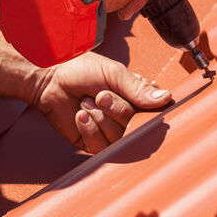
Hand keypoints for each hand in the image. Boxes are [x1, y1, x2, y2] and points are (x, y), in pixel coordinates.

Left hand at [33, 53, 170, 153]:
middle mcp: (126, 116)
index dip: (141, 107)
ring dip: (99, 118)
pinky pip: (100, 147)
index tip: (127, 95)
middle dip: (116, 109)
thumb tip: (167, 98)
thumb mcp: (114, 74)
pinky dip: (89, 130)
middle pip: (135, 126)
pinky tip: (80, 116)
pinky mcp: (92, 143)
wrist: (49, 78)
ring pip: (118, 138)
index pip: (153, 112)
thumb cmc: (81, 69)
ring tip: (86, 102)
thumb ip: (139, 89)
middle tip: (100, 95)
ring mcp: (109, 131)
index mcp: (135, 97)